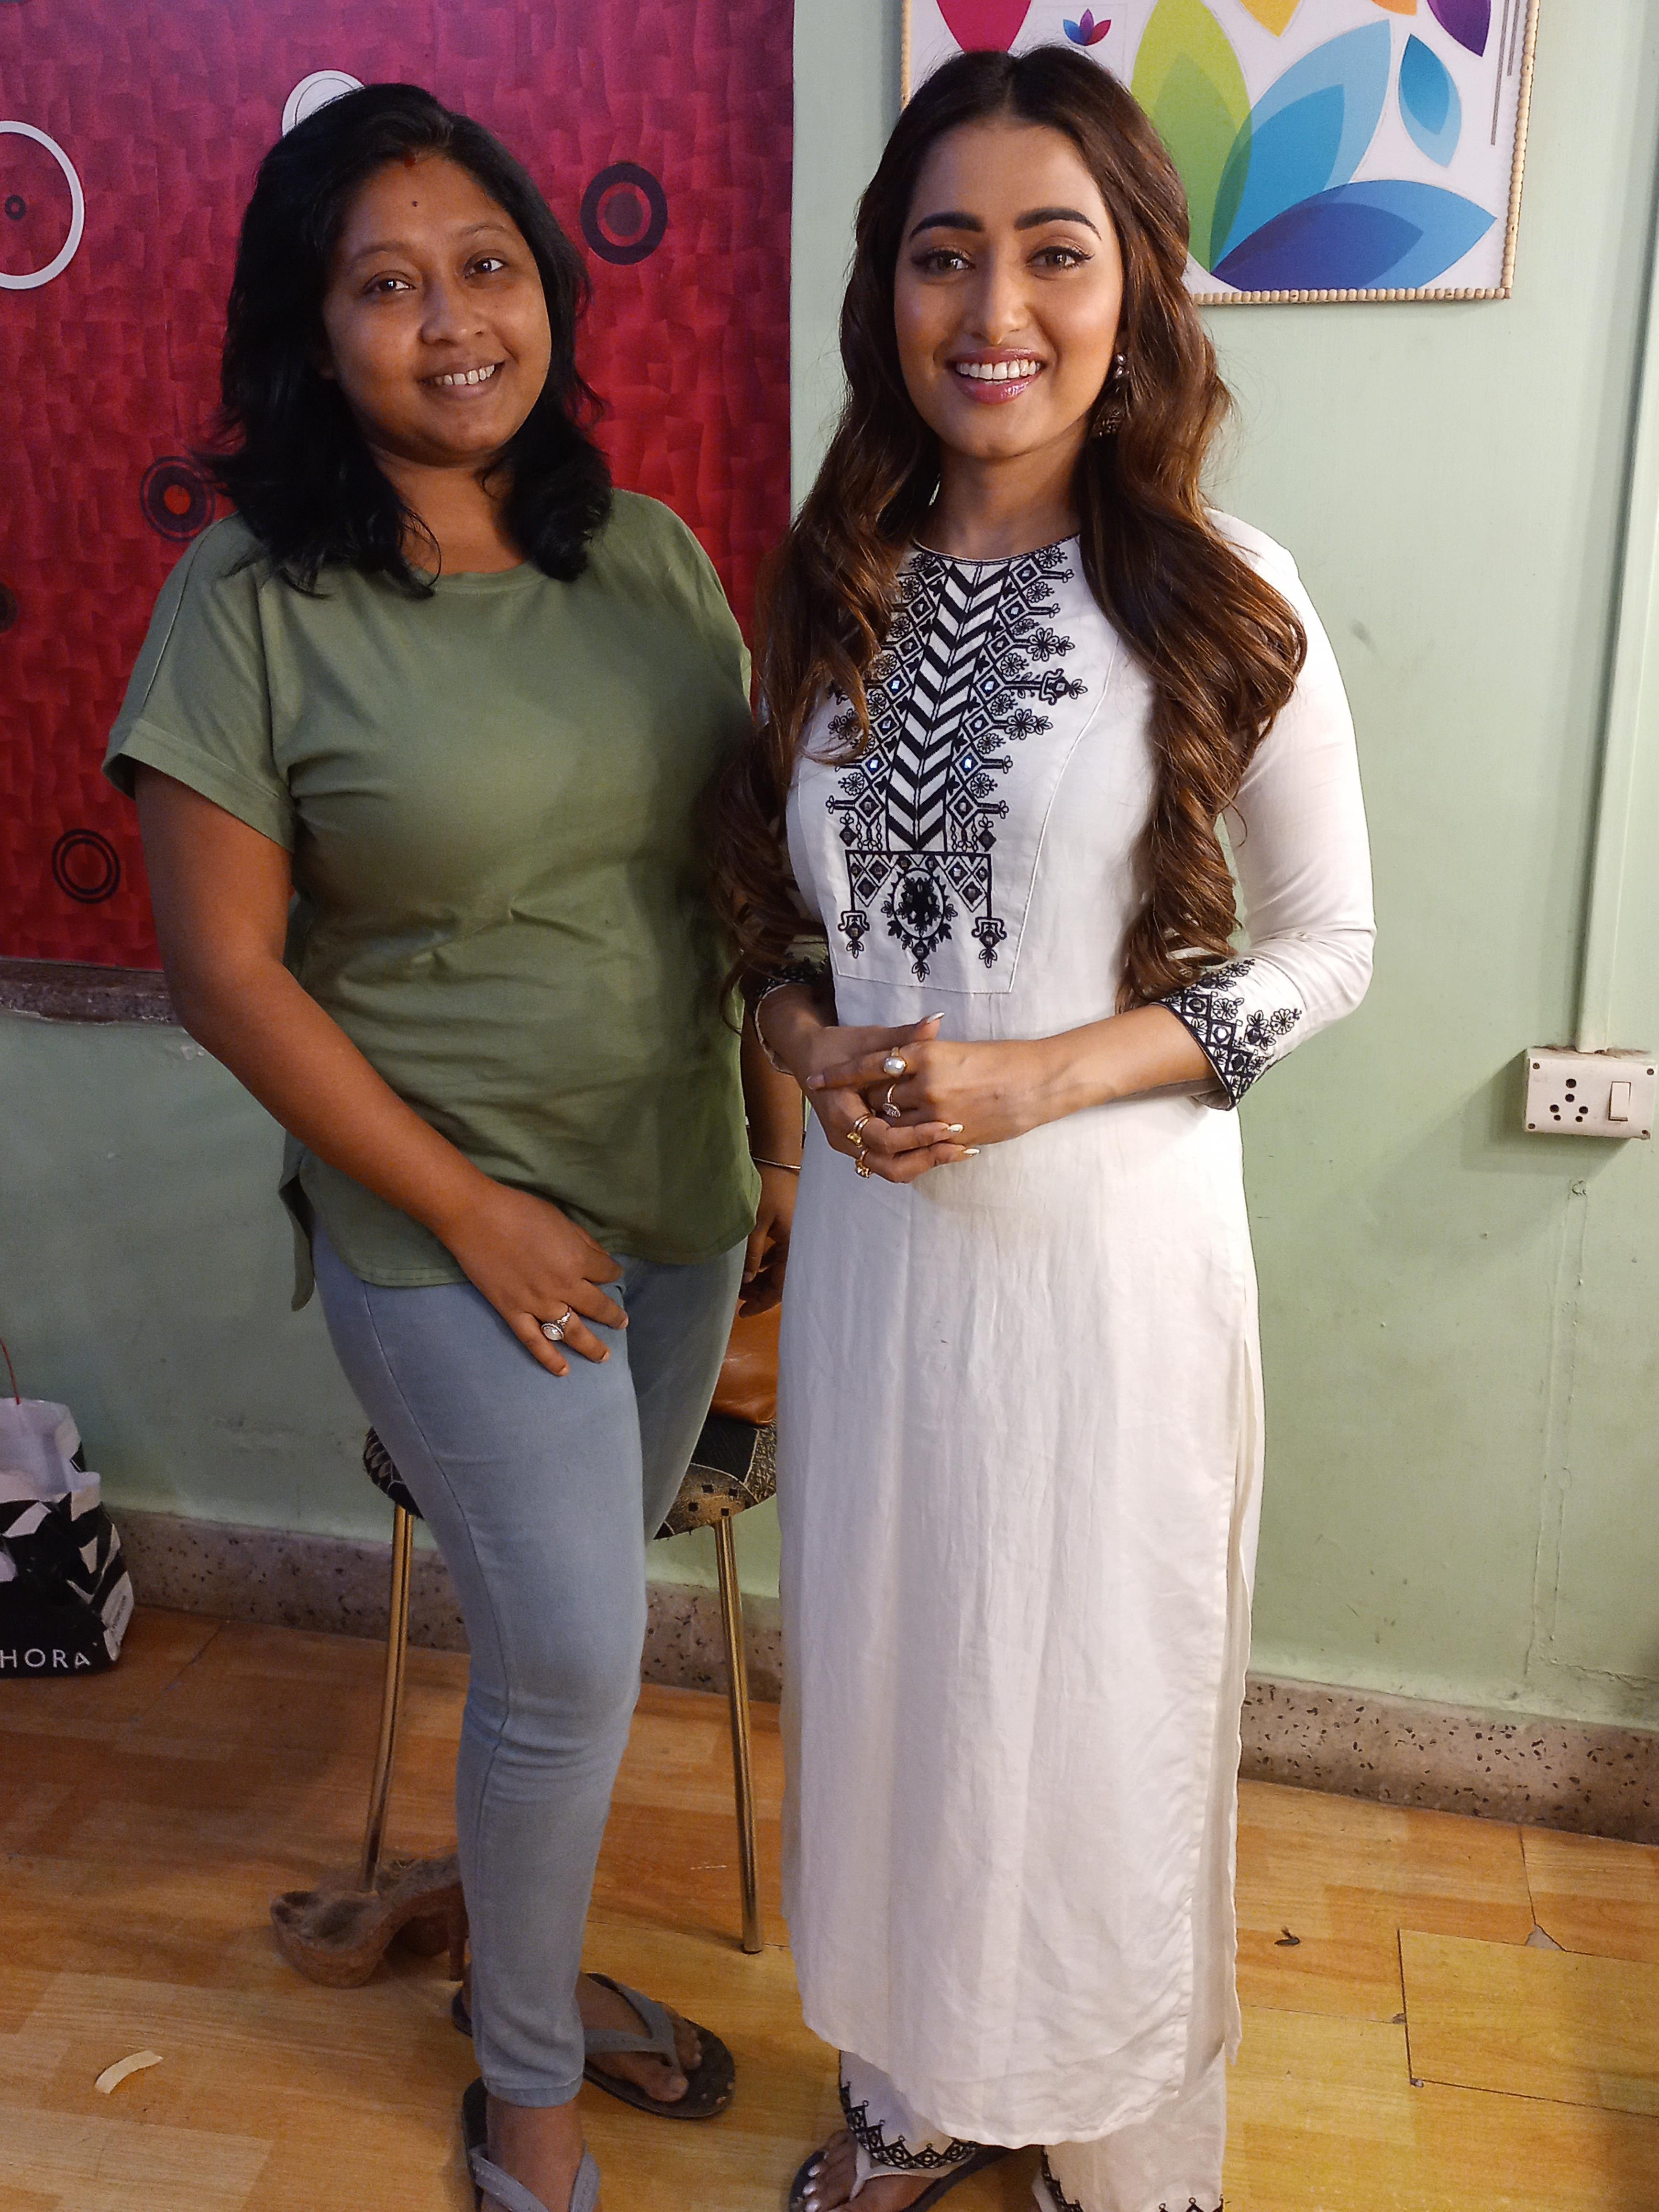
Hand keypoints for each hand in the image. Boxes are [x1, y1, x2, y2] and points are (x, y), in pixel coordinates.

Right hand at [438, 1180, 626, 1375]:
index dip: (613, 1273)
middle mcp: (564, 1287)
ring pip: (572, 1331)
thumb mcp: (561, 1219)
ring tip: (604, 1356)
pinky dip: (550, 1358)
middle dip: (613, 1316)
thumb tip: (600, 1259)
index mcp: (578, 1260)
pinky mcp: (513, 1313)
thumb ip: (583, 1242)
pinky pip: (535, 1341)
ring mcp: (538, 1304)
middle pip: (597, 1307)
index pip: (607, 1272)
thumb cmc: (520, 1210)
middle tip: (622, 1323)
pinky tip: (564, 1371)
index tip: (613, 1274)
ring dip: (591, 1346)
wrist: (476, 1218)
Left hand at [741, 1162, 795, 1313]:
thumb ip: (751, 1253)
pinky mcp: (789, 1228)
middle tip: (737, 1298)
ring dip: (760, 1277)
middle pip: (781, 1280)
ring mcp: (795, 1237)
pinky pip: (777, 1254)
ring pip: (778, 1267)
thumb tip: (746, 1280)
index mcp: (795, 1247)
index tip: (743, 1313)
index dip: (762, 1302)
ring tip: (739, 1283)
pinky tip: (749, 1265)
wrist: (778, 1158)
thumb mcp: (755, 1223)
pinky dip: (763, 1262)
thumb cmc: (767, 1189)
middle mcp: (799, 1246)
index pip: (780, 1286)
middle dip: (759, 1292)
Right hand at [796, 1015, 974, 1182]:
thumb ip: (902, 1036)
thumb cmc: (838, 1046)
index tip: (946, 1126)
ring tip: (957, 1150)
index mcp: (842, 1113)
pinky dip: (915, 1158)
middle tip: (959, 1146)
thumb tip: (935, 1021)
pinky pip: (889, 1162)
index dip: (916, 1136)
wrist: (809, 1057)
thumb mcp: (870, 1039)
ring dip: (923, 1162)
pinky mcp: (861, 1146)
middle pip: (888, 1164)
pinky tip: (943, 1147)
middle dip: (925, 1157)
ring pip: (890, 1169)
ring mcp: (851, 1145)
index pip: (883, 1138)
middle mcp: (844, 1136)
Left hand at [807, 1032, 1060, 1150]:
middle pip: (876, 1098)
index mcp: (926, 1053)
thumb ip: (923, 1051)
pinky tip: (899, 1142)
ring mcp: (939, 1113)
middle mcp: (927, 1083)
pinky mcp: (952, 1136)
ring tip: (868, 1125)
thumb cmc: (1002, 1058)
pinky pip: (917, 1145)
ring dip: (881, 1125)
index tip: (815, 1077)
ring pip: (892, 1124)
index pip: (869, 1064)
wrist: (1040, 1080)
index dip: (840, 1073)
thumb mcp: (954, 1048)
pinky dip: (906, 1143)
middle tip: (842, 1103)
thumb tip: (897, 1056)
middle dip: (860, 1102)